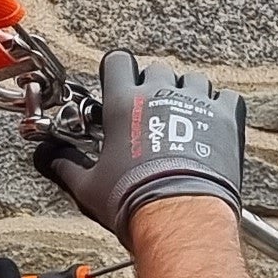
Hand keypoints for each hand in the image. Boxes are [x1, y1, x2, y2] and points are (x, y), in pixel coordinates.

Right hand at [35, 53, 242, 233]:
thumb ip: (66, 166)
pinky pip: (227, 98)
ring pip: (194, 80)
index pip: (118, 61)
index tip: (118, 86)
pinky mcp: (226, 119)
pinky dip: (221, 108)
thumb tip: (49, 158)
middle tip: (151, 114)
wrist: (180, 216)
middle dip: (154, 87)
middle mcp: (160, 94)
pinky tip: (212, 126)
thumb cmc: (134, 200)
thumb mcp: (88, 186)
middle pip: (158, 70)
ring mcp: (196, 103)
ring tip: (184, 121)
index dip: (118, 71)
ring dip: (188, 94)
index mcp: (122, 103)